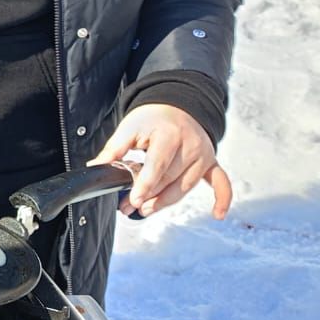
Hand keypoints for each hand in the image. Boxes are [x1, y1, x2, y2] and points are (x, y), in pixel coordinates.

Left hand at [89, 104, 232, 218]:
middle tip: (128, 207)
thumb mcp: (130, 127)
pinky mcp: (211, 162)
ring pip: (186, 187)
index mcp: (169, 135)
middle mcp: (191, 146)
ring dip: (166, 202)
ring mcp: (203, 156)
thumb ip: (115, 148)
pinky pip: (221, 183)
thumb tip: (97, 166)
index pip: (158, 165)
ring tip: (146, 210)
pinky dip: (222, 199)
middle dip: (148, 197)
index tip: (134, 200)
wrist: (177, 105)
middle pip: (170, 180)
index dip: (145, 185)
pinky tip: (217, 214)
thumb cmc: (152, 118)